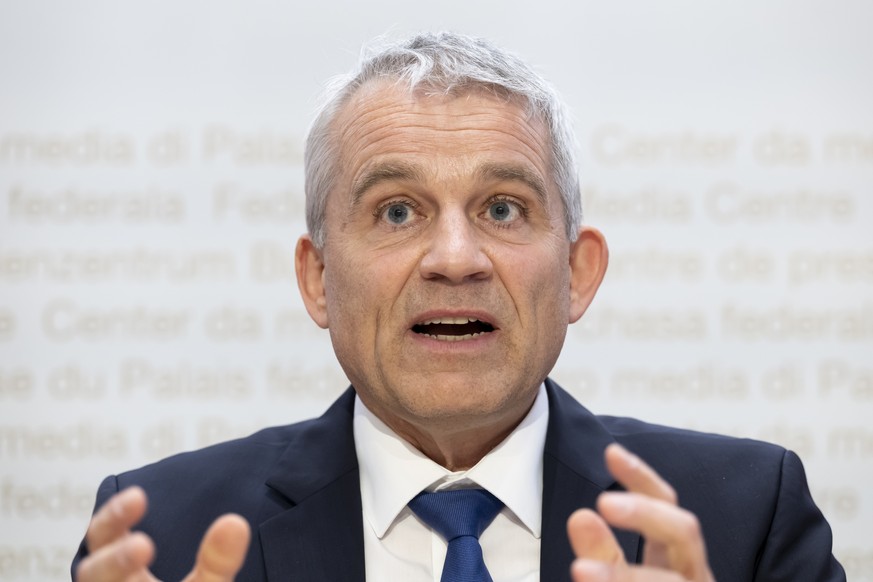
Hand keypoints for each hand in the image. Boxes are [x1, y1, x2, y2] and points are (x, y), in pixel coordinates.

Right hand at [75, 486, 250, 581]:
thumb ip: (217, 561)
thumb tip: (236, 523)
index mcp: (119, 576)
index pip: (103, 538)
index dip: (113, 517)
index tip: (139, 496)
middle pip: (92, 575)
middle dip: (113, 559)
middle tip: (145, 543)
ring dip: (115, 572)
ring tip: (143, 550)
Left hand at [567, 443, 714, 580]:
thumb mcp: (618, 578)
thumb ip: (603, 553)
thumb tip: (580, 515)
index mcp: (676, 557)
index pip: (667, 504)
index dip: (643, 477)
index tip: (611, 452)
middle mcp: (693, 576)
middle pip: (685, 532)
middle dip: (647, 514)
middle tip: (602, 503)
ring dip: (627, 577)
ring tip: (580, 570)